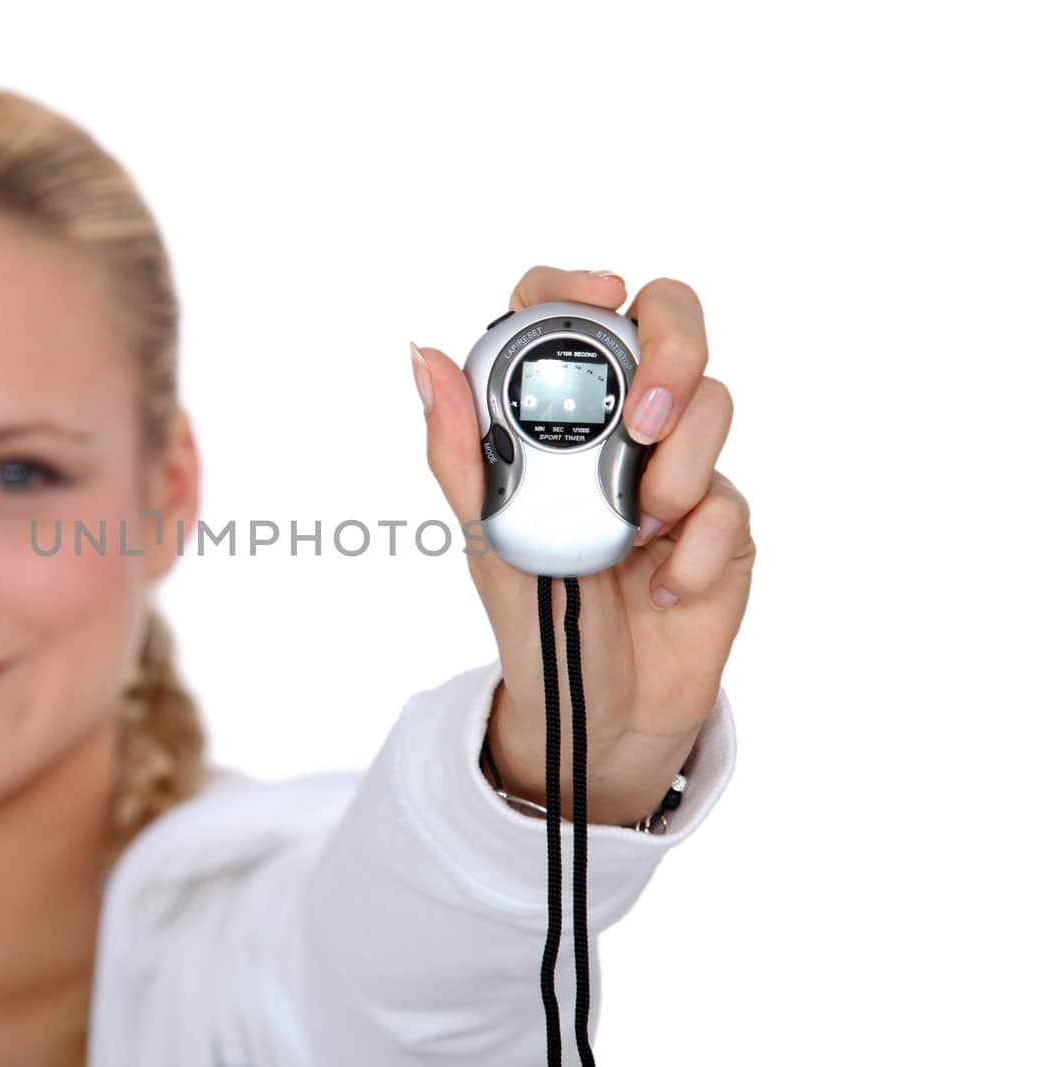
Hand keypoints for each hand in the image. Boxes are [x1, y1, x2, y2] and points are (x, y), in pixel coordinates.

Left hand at [412, 267, 754, 826]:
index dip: (578, 286)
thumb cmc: (534, 616)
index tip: (600, 294)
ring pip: (713, 403)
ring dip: (674, 470)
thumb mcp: (485, 535)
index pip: (569, 315)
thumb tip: (422, 354)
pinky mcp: (724, 518)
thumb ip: (458, 447)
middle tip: (643, 423)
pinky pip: (728, 499)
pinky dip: (696, 548)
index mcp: (556, 417)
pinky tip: (663, 587)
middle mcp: (620, 426)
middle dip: (671, 353)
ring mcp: (678, 465)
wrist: (598, 711)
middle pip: (670, 323)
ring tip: (638, 532)